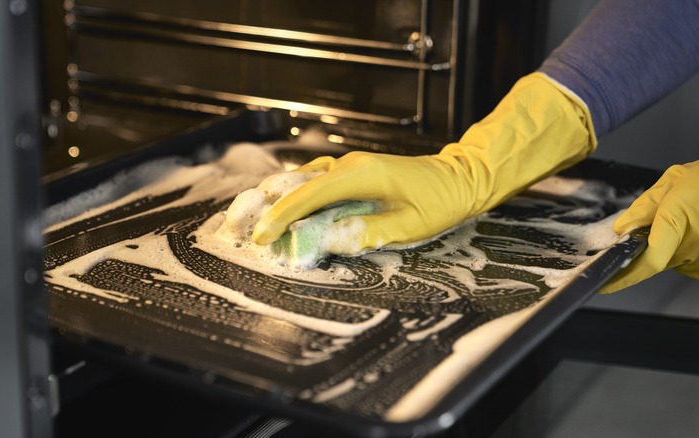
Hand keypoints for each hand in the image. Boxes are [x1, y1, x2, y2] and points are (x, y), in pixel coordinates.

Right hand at [246, 73, 596, 254]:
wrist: (461, 177)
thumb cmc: (440, 202)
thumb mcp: (410, 226)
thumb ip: (369, 233)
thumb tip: (330, 241)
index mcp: (360, 175)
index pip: (308, 195)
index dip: (280, 217)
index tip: (260, 237)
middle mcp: (348, 164)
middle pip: (295, 183)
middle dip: (264, 206)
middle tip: (237, 229)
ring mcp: (349, 165)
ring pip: (301, 180)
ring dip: (275, 200)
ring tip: (249, 221)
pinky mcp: (352, 172)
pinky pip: (314, 181)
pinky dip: (293, 196)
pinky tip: (281, 210)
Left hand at [601, 147, 698, 292]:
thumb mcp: (680, 179)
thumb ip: (647, 206)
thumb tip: (622, 229)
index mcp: (680, 221)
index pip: (645, 261)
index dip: (621, 277)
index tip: (603, 285)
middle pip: (668, 261)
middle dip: (671, 244)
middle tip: (695, 218)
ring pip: (691, 267)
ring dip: (696, 250)